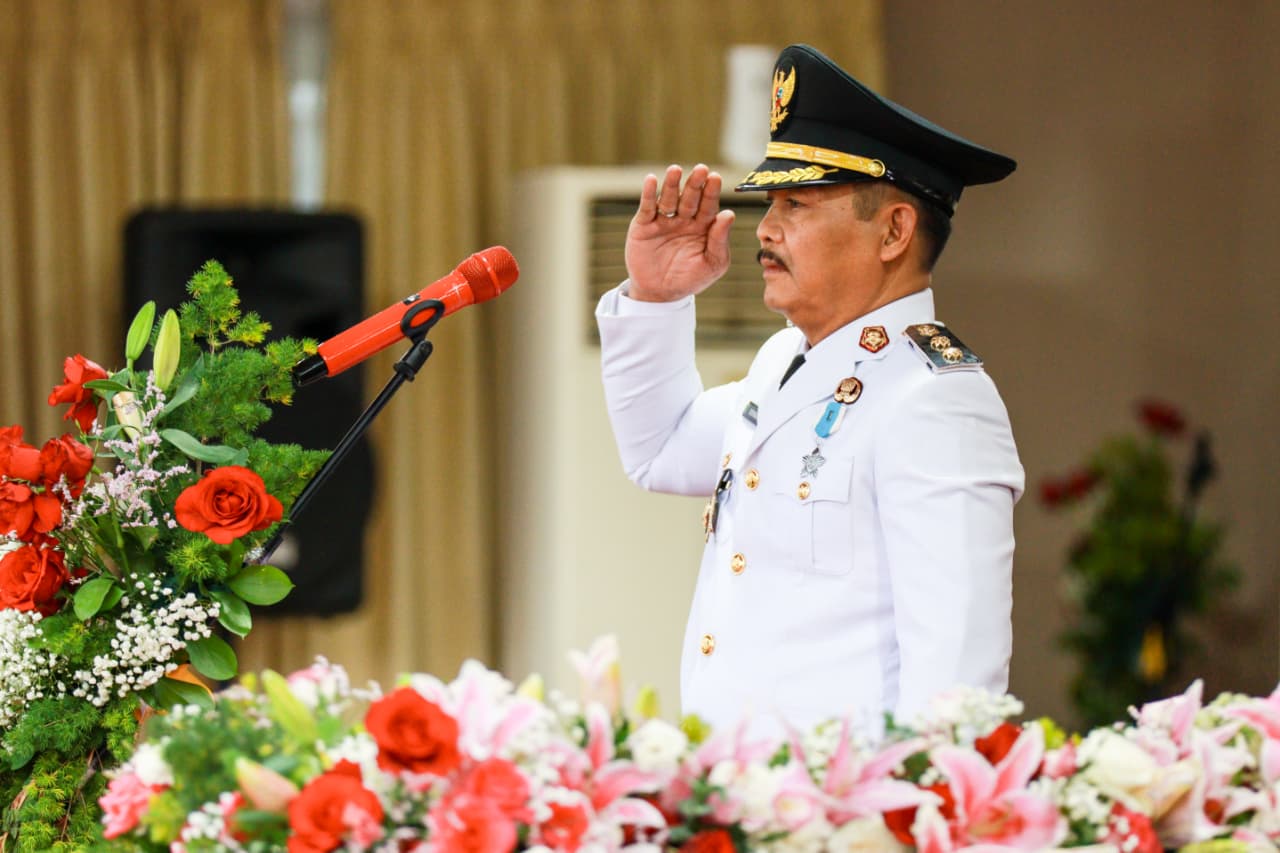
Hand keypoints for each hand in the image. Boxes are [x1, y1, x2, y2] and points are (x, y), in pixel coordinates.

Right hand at [624, 164, 735, 301]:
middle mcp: (684, 219)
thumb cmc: (691, 279)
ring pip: (668, 198)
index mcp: (703, 226)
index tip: (715, 178)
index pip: (709, 205)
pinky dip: (648, 194)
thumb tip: (729, 214)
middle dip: (695, 184)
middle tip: (701, 170)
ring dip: (672, 184)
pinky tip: (651, 180)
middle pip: (690, 197)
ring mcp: (663, 220)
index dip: (711, 192)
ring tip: (675, 170)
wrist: (660, 295)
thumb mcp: (712, 264)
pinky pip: (647, 207)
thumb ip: (720, 240)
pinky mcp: (644, 225)